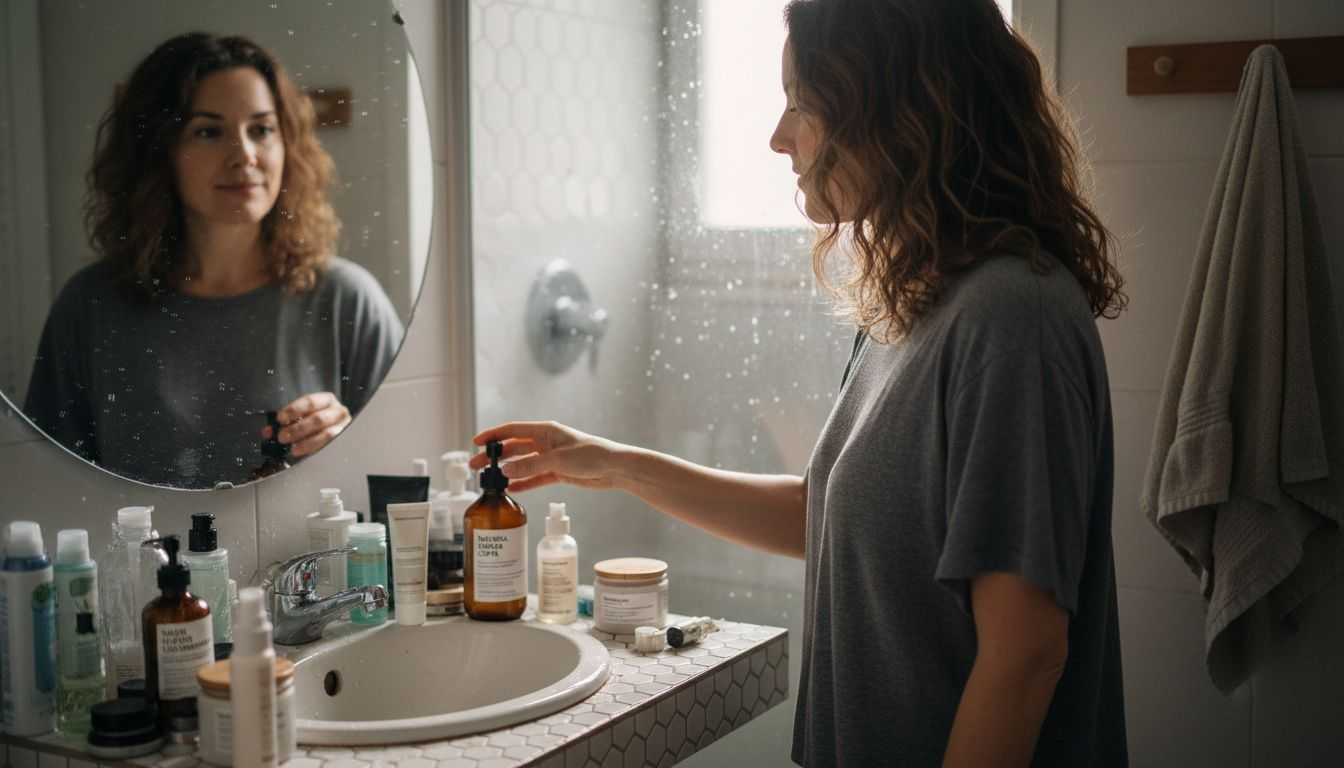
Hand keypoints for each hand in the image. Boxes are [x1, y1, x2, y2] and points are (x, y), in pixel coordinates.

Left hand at [263, 391, 351, 458]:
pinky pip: (331, 446)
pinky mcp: (345, 441)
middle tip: (282, 437)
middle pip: (318, 419)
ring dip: (308, 442)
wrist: (336, 429)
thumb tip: (268, 432)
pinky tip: (305, 453)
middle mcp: (338, 411)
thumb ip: (286, 422)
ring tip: (293, 449)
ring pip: (327, 434)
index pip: (310, 402)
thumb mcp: (302, 417)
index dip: (293, 410)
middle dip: (298, 429)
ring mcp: (344, 427)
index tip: (280, 419)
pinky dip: (316, 450)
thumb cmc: (315, 422)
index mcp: (326, 400)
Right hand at [470, 421, 621, 492]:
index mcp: (545, 431)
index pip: (512, 430)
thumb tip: (505, 470)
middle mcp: (545, 442)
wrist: (614, 468)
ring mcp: (551, 458)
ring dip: (507, 470)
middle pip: (514, 448)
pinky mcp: (558, 472)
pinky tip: (511, 489)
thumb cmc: (591, 455)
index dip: (493, 435)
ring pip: (523, 464)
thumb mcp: (558, 460)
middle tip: (476, 467)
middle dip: (495, 456)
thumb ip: (531, 466)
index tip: (476, 443)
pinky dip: (524, 483)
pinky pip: (535, 478)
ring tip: (490, 480)